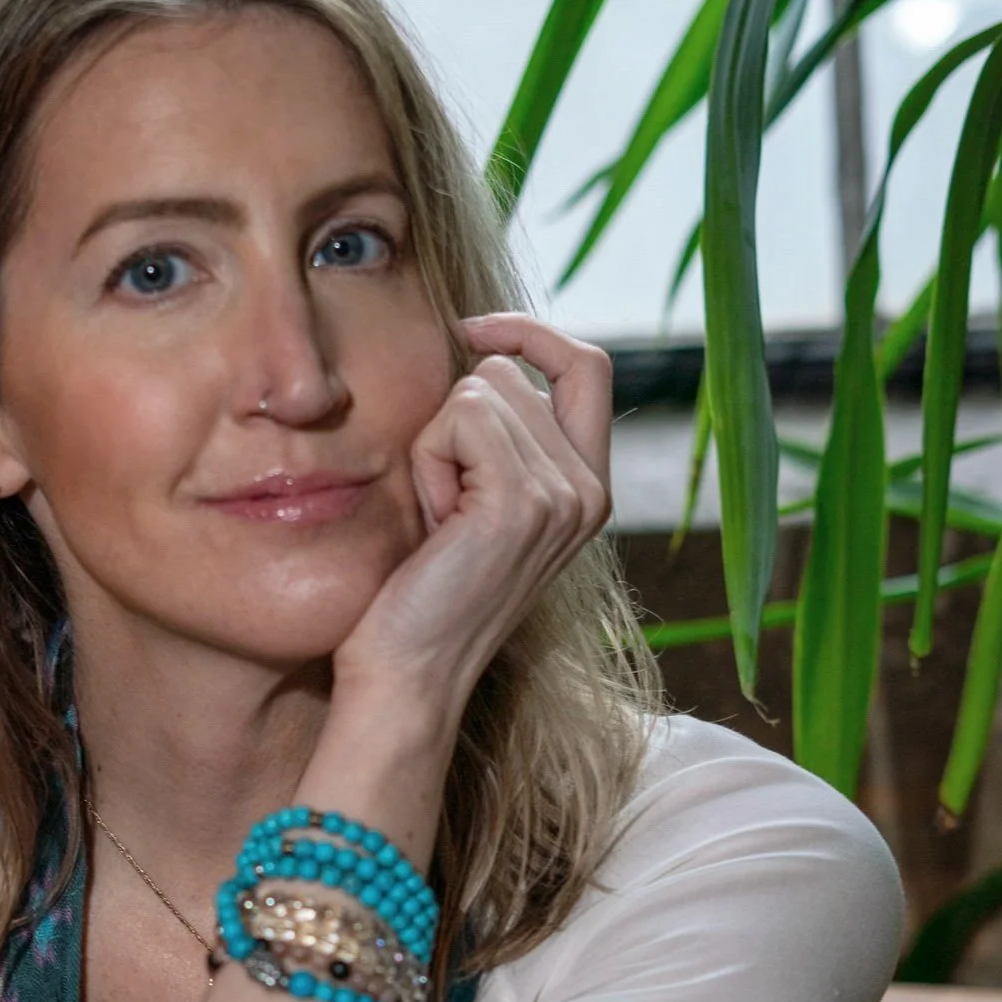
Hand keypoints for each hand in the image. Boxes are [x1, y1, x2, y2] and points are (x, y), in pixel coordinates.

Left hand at [333, 312, 612, 731]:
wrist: (409, 672)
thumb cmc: (423, 589)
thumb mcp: (477, 499)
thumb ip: (504, 437)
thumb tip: (482, 351)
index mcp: (590, 487)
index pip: (589, 363)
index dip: (530, 333)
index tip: (469, 330)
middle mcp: (591, 489)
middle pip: (511, 371)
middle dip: (454, 419)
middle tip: (444, 502)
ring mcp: (564, 495)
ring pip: (481, 388)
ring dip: (436, 445)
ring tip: (439, 519)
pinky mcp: (522, 502)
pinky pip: (462, 416)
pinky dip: (428, 460)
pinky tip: (433, 522)